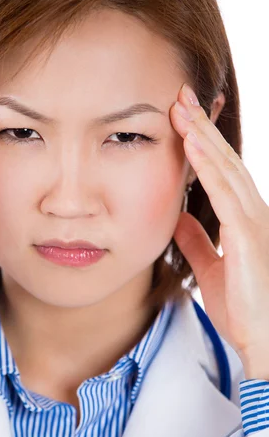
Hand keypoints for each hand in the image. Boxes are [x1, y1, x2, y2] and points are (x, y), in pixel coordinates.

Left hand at [170, 83, 268, 377]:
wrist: (262, 340)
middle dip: (203, 128)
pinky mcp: (248, 236)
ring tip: (182, 108)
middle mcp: (252, 213)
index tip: (183, 119)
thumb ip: (195, 242)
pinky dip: (208, 168)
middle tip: (182, 96)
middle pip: (225, 161)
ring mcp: (253, 222)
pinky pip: (225, 193)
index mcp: (243, 220)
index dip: (202, 144)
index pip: (221, 173)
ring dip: (203, 137)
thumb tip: (176, 218)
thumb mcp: (209, 267)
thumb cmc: (242, 307)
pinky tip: (193, 146)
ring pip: (226, 169)